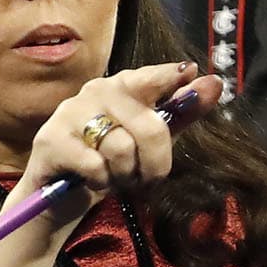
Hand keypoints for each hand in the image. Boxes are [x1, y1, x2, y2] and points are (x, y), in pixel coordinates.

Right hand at [3, 63, 214, 236]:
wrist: (60, 195)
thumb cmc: (112, 161)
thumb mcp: (151, 139)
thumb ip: (183, 112)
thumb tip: (215, 82)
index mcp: (123, 86)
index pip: (152, 76)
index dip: (170, 78)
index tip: (189, 72)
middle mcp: (96, 91)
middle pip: (149, 126)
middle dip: (156, 163)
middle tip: (149, 179)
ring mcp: (70, 112)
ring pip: (121, 148)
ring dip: (127, 175)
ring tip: (118, 178)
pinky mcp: (51, 140)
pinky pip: (95, 165)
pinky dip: (102, 181)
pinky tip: (94, 180)